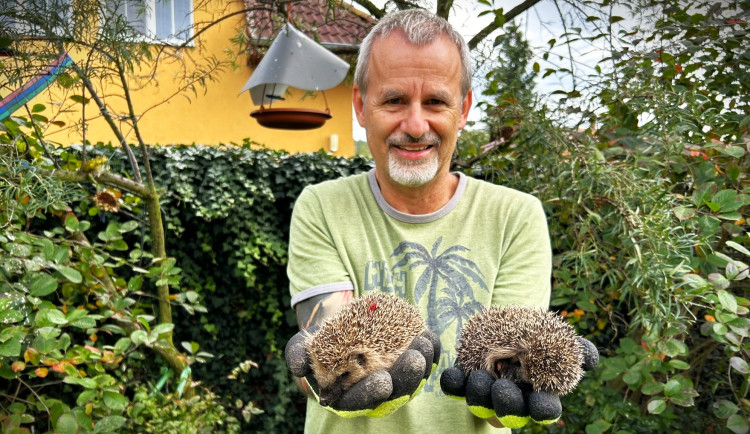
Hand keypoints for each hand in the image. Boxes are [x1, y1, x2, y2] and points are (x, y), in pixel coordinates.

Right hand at [285, 326, 440, 417]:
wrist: (339, 331)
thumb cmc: (319, 344)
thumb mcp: (301, 347)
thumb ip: (297, 356)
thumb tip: (297, 368)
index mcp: (348, 396)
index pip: (362, 400)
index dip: (372, 393)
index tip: (382, 382)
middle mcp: (375, 392)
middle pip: (396, 392)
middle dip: (407, 377)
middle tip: (414, 359)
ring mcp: (395, 378)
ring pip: (414, 378)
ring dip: (423, 362)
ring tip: (424, 343)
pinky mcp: (408, 361)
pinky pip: (424, 360)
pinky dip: (430, 350)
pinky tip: (429, 336)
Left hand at [441, 336, 598, 427]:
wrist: (506, 324)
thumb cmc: (538, 335)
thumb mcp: (559, 338)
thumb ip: (577, 349)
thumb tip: (591, 358)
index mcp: (538, 395)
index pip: (544, 410)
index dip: (543, 409)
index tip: (542, 402)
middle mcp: (512, 400)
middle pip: (510, 413)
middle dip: (507, 404)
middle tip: (502, 388)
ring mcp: (486, 394)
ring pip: (482, 404)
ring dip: (480, 394)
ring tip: (478, 377)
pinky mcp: (464, 383)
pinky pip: (456, 389)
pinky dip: (453, 384)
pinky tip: (451, 373)